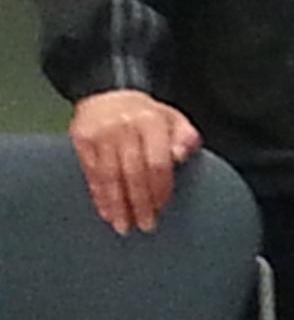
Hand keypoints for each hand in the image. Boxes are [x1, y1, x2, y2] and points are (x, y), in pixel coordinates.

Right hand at [68, 90, 201, 234]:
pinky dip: (100, 196)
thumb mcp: (172, 118)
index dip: (160, 187)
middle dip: (140, 203)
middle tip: (145, 225)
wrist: (107, 94)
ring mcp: (101, 133)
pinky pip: (92, 175)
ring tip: (124, 226)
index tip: (162, 207)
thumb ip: (184, 136)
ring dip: (117, 205)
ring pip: (110, 177)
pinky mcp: (82, 140)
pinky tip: (107, 212)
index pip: (157, 161)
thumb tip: (182, 155)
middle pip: (133, 173)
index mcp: (151, 120)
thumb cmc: (145, 114)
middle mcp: (125, 126)